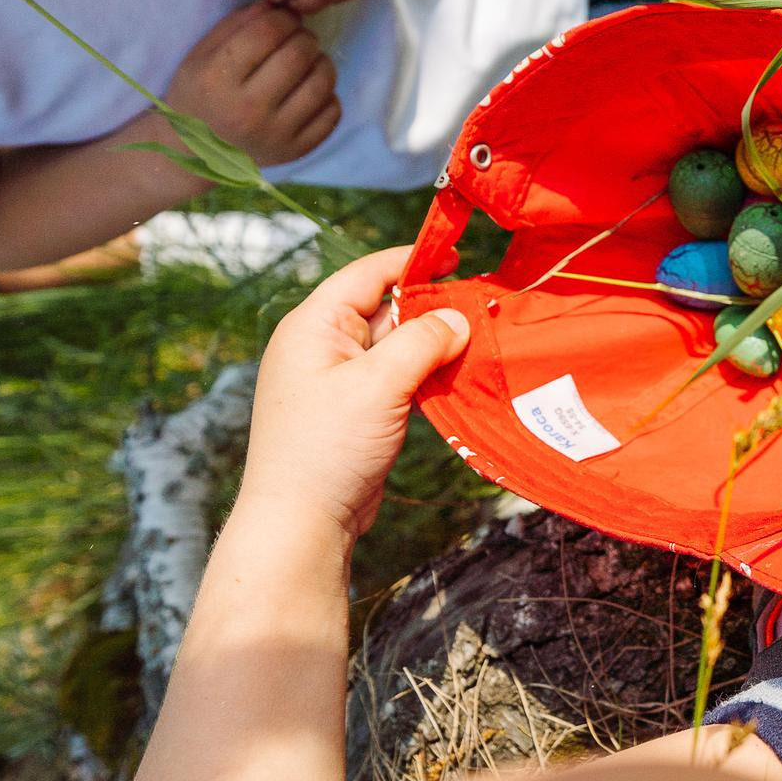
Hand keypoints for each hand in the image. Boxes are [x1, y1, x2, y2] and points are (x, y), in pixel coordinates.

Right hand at [166, 2, 341, 166]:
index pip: (268, 32)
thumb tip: (279, 4)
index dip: (283, 17)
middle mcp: (248, 110)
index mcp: (218, 80)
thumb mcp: (201, 56)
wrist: (196, 153)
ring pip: (322, 82)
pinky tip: (309, 91)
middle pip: (299, 54)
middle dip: (304, 37)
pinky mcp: (297, 151)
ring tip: (308, 62)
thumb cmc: (199, 95)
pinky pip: (333, 112)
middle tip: (298, 40)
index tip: (284, 19)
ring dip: (321, 62)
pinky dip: (328, 95)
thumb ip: (237, 25)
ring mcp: (276, 135)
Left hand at [235, 247, 469, 542]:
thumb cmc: (327, 447)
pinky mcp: (355, 410)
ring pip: (396, 346)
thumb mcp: (378, 384)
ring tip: (476, 343)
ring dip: (433, 346)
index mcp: (313, 326)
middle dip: (431, 308)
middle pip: (386, 308)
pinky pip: (397, 378)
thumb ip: (423, 341)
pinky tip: (456, 378)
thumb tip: (459, 318)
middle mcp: (322, 346)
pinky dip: (425, 375)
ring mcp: (338, 380)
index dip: (412, 261)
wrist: (301, 523)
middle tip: (480, 308)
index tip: (458, 257)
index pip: (367, 273)